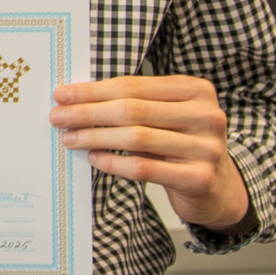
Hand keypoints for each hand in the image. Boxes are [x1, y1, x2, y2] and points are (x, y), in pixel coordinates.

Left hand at [49, 75, 249, 231]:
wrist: (217, 188)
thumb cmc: (181, 145)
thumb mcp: (167, 116)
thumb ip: (136, 103)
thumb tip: (77, 98)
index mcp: (196, 90)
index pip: (134, 86)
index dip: (94, 91)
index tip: (62, 95)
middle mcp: (206, 115)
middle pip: (133, 110)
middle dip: (88, 112)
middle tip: (58, 117)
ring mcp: (206, 147)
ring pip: (136, 138)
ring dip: (95, 137)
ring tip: (70, 138)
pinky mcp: (199, 178)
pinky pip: (145, 168)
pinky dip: (114, 162)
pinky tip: (94, 158)